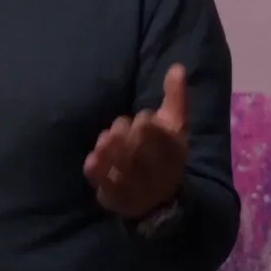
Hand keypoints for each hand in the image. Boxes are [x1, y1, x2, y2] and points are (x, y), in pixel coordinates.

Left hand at [84, 64, 190, 220]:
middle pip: (123, 130)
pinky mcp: (111, 195)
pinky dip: (93, 163)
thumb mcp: (176, 127)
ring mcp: (131, 183)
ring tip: (112, 149)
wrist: (158, 203)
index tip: (147, 129)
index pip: (146, 122)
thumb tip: (177, 67)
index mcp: (172, 150)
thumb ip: (177, 97)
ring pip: (108, 147)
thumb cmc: (165, 157)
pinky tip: (96, 161)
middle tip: (126, 139)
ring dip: (107, 143)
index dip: (143, 123)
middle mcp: (153, 168)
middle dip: (123, 131)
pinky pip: (94, 170)